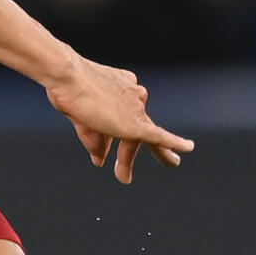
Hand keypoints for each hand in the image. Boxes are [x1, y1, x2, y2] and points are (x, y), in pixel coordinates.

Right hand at [44, 52, 192, 184]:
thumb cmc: (68, 90)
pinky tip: (188, 149)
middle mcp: (133, 97)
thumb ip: (94, 139)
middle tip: (123, 176)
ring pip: (135, 138)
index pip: (122, 119)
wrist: (68, 77)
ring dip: (127, 158)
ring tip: (124, 177)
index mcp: (122, 89)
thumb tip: (100, 159)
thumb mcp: (81, 119)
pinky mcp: (136, 123)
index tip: (105, 155)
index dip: (113, 139)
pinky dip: (174, 144)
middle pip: (132, 129)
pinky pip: (160, 136)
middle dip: (126, 154)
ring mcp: (136, 107)